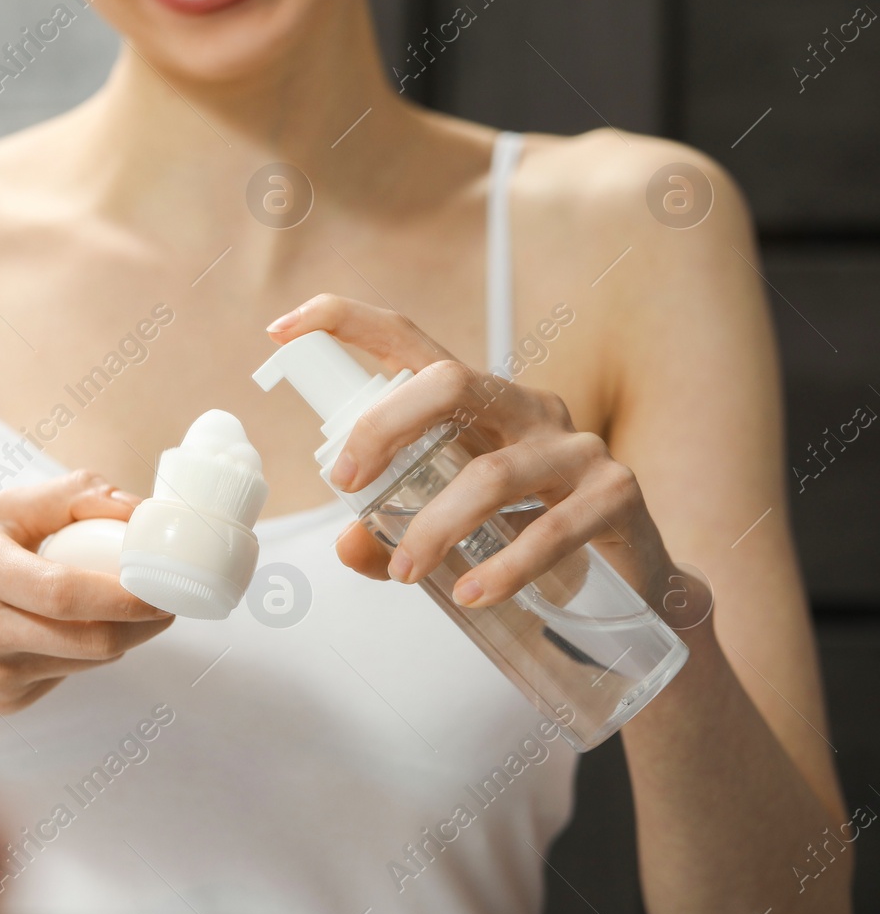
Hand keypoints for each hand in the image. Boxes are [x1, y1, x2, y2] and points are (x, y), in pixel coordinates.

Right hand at [0, 470, 173, 720]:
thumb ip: (66, 499)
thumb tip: (136, 507)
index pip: (65, 592)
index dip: (126, 595)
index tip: (165, 583)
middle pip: (89, 639)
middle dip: (144, 624)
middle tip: (170, 600)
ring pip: (85, 660)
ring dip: (123, 637)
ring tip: (134, 609)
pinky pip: (63, 675)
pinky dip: (83, 653)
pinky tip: (72, 632)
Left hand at [268, 295, 682, 611]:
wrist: (636, 588)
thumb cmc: (527, 541)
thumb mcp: (450, 534)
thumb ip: (391, 536)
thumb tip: (349, 544)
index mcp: (476, 404)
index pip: (408, 340)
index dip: (343, 321)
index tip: (278, 331)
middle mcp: (525, 408)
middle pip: (448, 383)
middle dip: (383, 426)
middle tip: (345, 486)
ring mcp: (575, 447)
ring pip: (492, 473)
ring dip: (436, 526)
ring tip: (404, 572)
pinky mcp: (616, 493)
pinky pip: (552, 527)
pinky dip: (503, 566)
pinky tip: (471, 592)